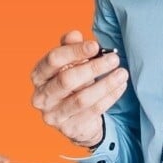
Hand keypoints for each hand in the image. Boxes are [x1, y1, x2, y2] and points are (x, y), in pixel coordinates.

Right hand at [29, 30, 127, 147]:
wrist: (77, 119)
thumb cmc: (74, 84)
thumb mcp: (71, 65)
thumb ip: (71, 49)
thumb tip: (74, 35)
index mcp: (39, 76)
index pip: (53, 60)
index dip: (75, 51)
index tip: (96, 46)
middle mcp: (42, 97)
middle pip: (67, 80)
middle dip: (93, 68)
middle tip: (114, 59)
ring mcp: (54, 115)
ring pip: (82, 98)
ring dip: (106, 84)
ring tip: (122, 73)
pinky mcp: (70, 128)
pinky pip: (94, 110)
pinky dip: (110, 97)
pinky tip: (121, 86)